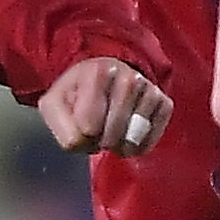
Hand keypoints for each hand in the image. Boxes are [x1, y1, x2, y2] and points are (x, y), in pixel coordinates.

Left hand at [39, 56, 170, 156]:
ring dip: (119, 146)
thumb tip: (85, 140)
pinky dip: (139, 146)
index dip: (81, 135)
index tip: (81, 124)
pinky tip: (129, 136)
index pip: (88, 128)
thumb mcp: (55, 105)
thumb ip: (60, 126)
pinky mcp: (165, 103)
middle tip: (97, 132)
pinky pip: (152, 139)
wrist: (107, 76)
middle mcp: (129, 77)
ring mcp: (150, 90)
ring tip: (112, 133)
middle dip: (100, 142)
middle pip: (112, 135)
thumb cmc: (78, 94)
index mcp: (98, 72)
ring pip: (132, 140)